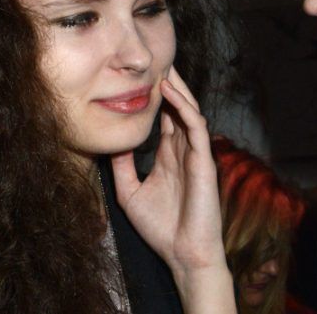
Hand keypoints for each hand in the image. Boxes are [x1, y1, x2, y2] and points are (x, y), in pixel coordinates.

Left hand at [111, 68, 235, 312]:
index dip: (155, 97)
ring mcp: (196, 153)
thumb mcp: (130, 194)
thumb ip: (123, 168)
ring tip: (162, 67)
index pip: (165, 118)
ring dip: (176, 88)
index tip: (140, 78)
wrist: (183, 255)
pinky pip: (195, 125)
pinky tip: (168, 91)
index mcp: (170, 156)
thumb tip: (111, 145)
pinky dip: (182, 106)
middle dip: (168, 84)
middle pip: (178, 108)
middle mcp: (184, 150)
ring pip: (188, 110)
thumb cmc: (162, 229)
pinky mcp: (204, 160)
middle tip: (154, 61)